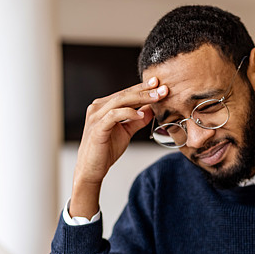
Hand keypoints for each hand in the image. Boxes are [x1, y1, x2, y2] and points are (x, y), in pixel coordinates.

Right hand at [69, 77, 167, 217]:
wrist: (91, 169)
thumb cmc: (105, 150)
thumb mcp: (126, 132)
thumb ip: (137, 120)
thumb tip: (152, 109)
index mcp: (104, 106)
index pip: (126, 93)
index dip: (143, 88)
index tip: (159, 84)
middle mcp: (98, 107)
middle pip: (125, 94)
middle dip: (145, 90)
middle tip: (163, 88)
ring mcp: (96, 116)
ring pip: (120, 101)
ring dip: (140, 98)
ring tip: (156, 98)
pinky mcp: (97, 128)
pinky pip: (114, 115)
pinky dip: (128, 113)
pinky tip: (141, 114)